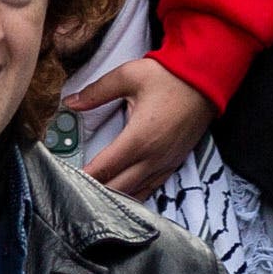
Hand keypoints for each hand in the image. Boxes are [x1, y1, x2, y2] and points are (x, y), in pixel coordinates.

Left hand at [68, 54, 219, 190]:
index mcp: (138, 138)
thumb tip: (71, 101)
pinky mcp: (175, 162)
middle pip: (117, 187)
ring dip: (113, 196)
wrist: (208, 79)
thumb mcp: (129, 76)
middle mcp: (152, 157)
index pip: (103, 168)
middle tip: (73, 192)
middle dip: (94, 192)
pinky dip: (134, 194)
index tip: (64, 181)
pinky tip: (122, 195)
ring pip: (135, 193)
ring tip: (93, 198)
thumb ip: (97, 91)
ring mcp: (165, 163)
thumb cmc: (169, 76)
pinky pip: (151, 188)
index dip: (82, 178)